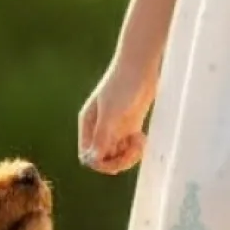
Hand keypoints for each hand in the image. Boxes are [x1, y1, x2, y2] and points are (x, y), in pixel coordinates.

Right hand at [77, 59, 155, 174]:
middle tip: (133, 150)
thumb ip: (102, 137)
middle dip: (119, 160)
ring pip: (117, 155)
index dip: (101, 163)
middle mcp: (99, 129)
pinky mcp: (130, 126)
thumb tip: (91, 159)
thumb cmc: (122, 85)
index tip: (118, 155)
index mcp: (88, 125)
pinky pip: (129, 148)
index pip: (88, 156)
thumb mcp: (111, 113)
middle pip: (103, 159)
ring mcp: (115, 128)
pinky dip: (136, 149)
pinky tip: (142, 138)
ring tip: (139, 142)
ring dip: (129, 155)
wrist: (140, 66)